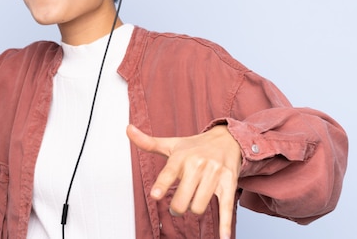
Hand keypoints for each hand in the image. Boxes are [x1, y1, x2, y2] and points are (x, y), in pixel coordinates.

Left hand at [126, 124, 241, 238]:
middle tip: (175, 207)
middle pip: (183, 199)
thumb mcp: (171, 144)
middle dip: (176, 208)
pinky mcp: (229, 184)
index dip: (162, 185)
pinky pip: (227, 208)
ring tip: (190, 204)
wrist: (228, 140)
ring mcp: (214, 175)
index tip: (154, 195)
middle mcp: (198, 165)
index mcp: (181, 156)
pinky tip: (224, 238)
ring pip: (199, 206)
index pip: (169, 172)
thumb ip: (147, 142)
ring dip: (193, 210)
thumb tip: (127, 129)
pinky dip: (225, 225)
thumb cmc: (195, 146)